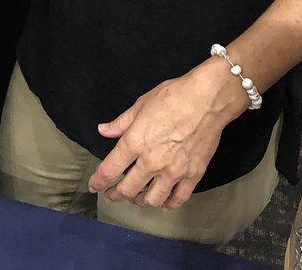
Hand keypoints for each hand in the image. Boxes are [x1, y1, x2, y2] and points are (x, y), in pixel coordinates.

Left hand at [87, 61, 245, 209]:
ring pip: (153, 199)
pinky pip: (179, 198)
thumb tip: (104, 130)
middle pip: (129, 189)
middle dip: (117, 195)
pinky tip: (165, 202)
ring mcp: (173, 171)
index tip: (94, 186)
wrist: (207, 99)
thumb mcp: (141, 104)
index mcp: (135, 142)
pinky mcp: (193, 175)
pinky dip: (169, 204)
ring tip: (138, 198)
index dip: (98, 181)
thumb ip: (121, 123)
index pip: (110, 169)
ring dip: (142, 201)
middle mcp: (152, 161)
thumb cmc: (174, 96)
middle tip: (113, 195)